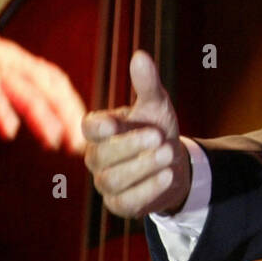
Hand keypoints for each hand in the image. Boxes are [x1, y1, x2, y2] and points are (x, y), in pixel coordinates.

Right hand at [0, 31, 85, 153]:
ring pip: (18, 83)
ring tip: (53, 140)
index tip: (81, 130)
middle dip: (64, 111)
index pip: (48, 76)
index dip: (69, 103)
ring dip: (40, 113)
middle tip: (76, 143)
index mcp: (1, 55)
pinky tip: (9, 129)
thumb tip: (12, 129)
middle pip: (42, 79)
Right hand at [81, 50, 191, 218]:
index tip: (115, 122)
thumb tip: (140, 56)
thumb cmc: (156, 128)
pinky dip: (149, 189)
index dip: (99, 127)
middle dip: (131, 146)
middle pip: (101, 156)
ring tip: (168, 153)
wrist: (172, 163)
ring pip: (114, 180)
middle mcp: (97, 158)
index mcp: (100, 130)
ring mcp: (106, 183)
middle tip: (158, 136)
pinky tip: (168, 175)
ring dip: (143, 167)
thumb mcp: (156, 105)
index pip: (89, 128)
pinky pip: (127, 201)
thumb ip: (147, 84)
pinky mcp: (120, 204)